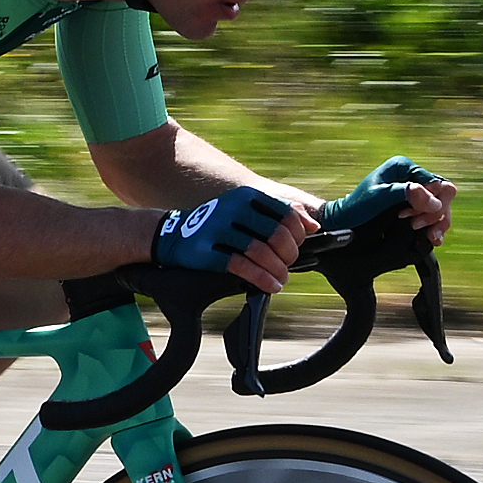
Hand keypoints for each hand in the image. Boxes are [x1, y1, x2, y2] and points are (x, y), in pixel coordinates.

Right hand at [150, 184, 307, 290]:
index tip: (297, 248)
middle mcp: (232, 208)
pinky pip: (241, 267)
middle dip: (289, 255)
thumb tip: (313, 225)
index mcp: (245, 196)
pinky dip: (262, 279)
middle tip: (287, 265)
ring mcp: (216, 229)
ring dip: (277, 270)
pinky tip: (270, 286)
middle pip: (276, 234)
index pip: (286, 214)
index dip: (298, 235)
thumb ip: (277, 214)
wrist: (170, 234)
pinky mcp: (205, 251)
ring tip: (281, 279)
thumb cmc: (217, 226)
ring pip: (261, 251)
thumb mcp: (244, 211)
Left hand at [320, 156, 455, 245]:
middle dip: (434, 214)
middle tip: (414, 224)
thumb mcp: (379, 198)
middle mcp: (412, 176)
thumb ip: (407, 194)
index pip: (438, 183)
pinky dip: (436, 227)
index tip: (411, 215)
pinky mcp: (416, 205)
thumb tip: (433, 200)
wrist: (346, 221)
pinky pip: (436, 216)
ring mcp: (416, 191)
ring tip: (426, 235)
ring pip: (442, 207)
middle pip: (444, 196)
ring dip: (436, 223)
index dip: (432, 202)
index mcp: (404, 166)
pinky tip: (432, 238)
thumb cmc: (357, 207)